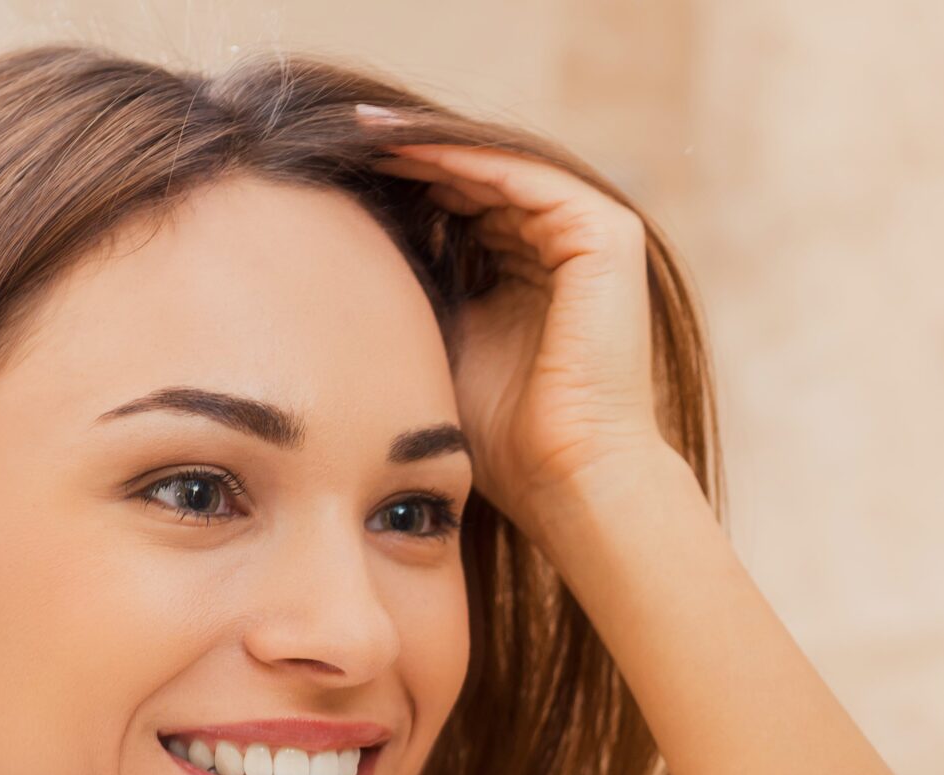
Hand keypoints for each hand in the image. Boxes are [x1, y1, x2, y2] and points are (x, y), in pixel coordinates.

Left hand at [361, 113, 682, 539]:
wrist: (561, 473)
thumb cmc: (501, 431)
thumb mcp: (442, 334)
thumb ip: (418, 280)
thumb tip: (350, 234)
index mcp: (535, 269)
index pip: (466, 202)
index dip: (405, 180)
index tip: (336, 165)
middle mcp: (569, 247)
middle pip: (483, 176)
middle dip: (413, 153)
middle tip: (342, 132)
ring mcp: (595, 237)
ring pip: (501, 167)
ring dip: (432, 145)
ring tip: (366, 133)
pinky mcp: (607, 236)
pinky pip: (525, 176)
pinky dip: (467, 160)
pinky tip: (407, 152)